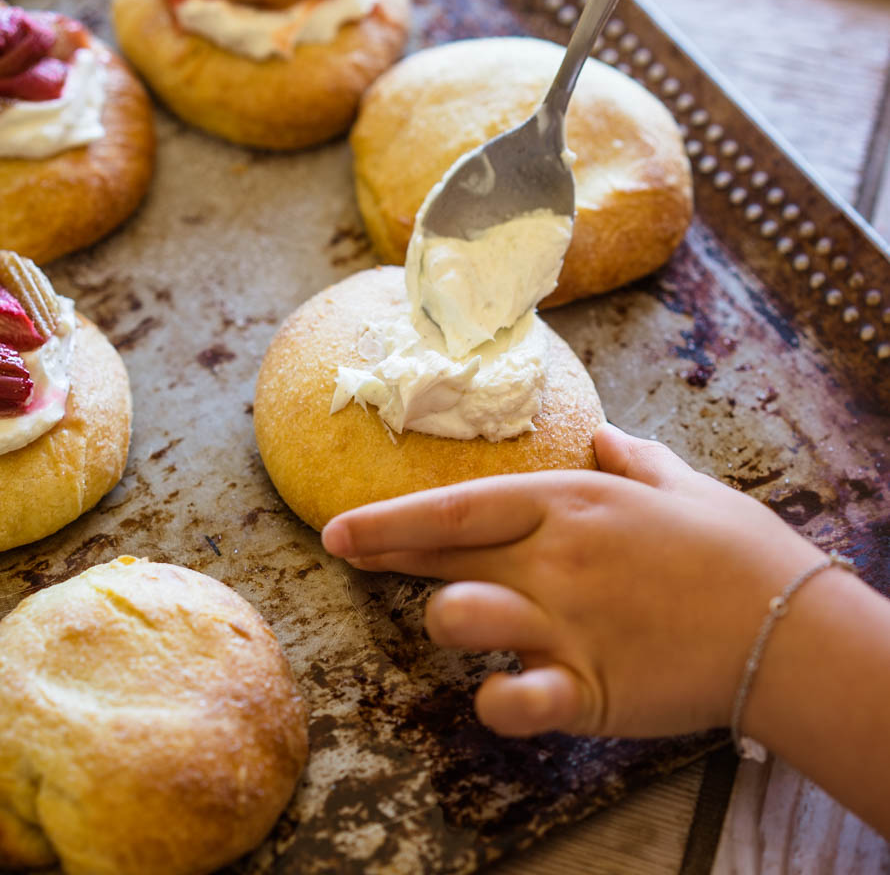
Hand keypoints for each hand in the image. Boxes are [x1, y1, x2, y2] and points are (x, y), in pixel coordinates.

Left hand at [322, 424, 821, 738]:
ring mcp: (566, 624)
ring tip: (461, 622)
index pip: (458, 506)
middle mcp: (556, 559)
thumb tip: (605, 435)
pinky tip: (497, 696)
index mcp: (572, 503)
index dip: (391, 517)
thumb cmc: (735, 548)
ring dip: (447, 620)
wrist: (788, 626)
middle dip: (384, 554)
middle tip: (343, 554)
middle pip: (445, 553)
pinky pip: (513, 700)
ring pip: (462, 617)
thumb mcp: (682, 485)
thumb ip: (633, 458)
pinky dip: (494, 702)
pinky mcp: (587, 688)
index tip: (341, 525)